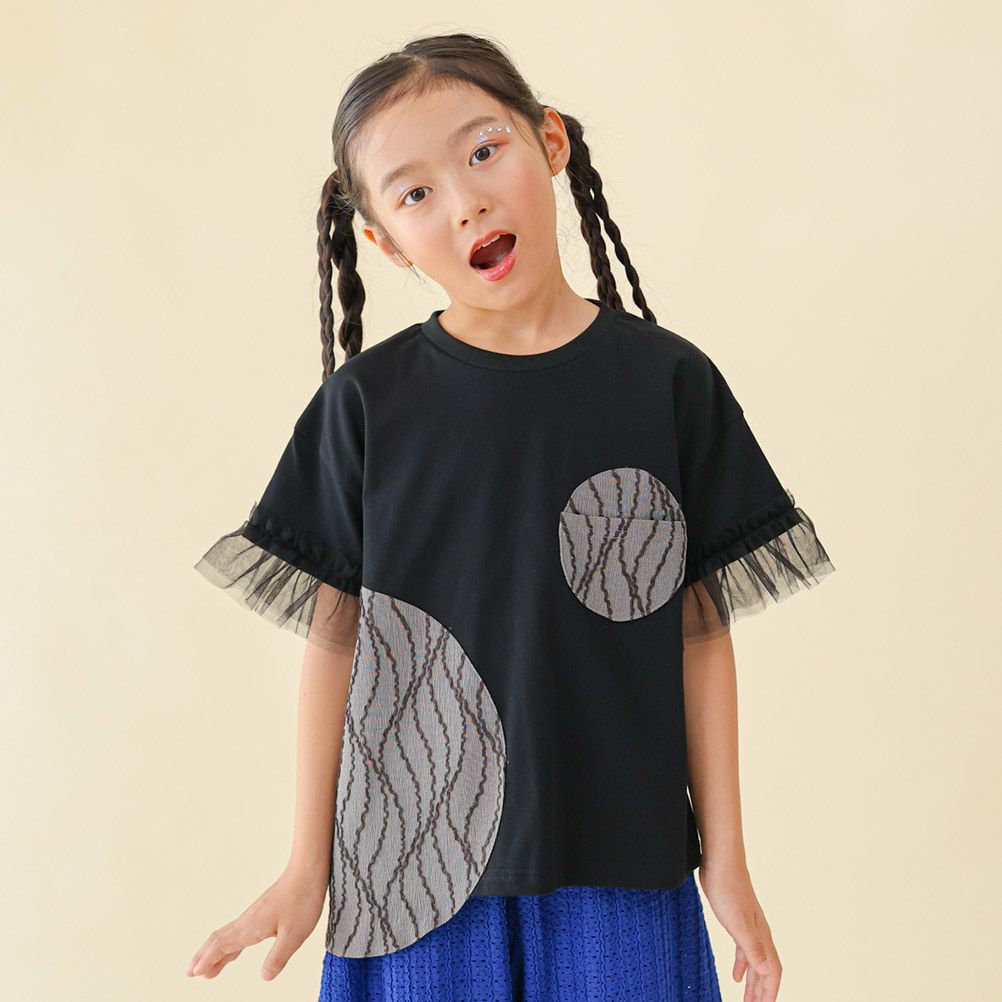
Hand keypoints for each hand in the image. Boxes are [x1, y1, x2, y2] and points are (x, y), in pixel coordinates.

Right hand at [185, 865, 326, 980]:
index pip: (223, 945)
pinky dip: (228, 943)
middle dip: (203, 956)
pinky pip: (237, 930)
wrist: (307, 871)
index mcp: (251, 927)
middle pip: (218, 940)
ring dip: (214, 951)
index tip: (195, 973)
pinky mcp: (261, 912)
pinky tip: (233, 949)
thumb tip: (264, 977)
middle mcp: (248, 920)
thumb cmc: (302, 899)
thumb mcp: (294, 935)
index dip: (208, 960)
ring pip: (227, 934)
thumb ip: (278, 958)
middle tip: (190, 972)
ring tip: (206, 966)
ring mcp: (253, 915)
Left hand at [697, 859, 782, 1000]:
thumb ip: (752, 948)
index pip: (772, 972)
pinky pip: (744, 951)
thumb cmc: (727, 888)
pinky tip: (736, 976)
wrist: (720, 861)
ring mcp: (749, 926)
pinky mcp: (736, 920)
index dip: (770, 993)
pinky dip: (742, 966)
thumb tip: (768, 973)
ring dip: (753, 984)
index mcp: (762, 937)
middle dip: (762, 993)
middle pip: (766, 971)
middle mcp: (759, 934)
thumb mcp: (737, 923)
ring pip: (755, 963)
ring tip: (748, 1001)